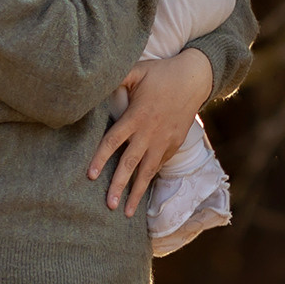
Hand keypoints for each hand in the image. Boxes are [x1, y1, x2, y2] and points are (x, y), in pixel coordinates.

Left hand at [88, 48, 215, 211]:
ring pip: (147, 171)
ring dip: (136, 192)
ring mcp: (164, 141)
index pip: (113, 141)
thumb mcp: (136, 71)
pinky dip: (149, 179)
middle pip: (130, 163)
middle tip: (108, 205)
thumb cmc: (161, 74)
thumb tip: (93, 82)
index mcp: (136, 116)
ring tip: (126, 213)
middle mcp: (149, 133)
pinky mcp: (174, 144)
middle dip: (118, 186)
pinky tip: (141, 193)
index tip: (90, 175)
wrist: (194, 79)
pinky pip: (159, 165)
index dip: (100, 158)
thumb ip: (115, 79)